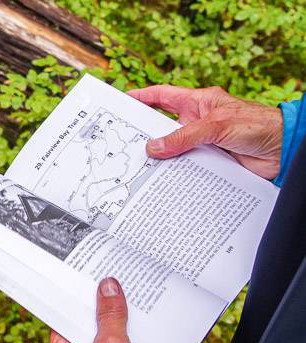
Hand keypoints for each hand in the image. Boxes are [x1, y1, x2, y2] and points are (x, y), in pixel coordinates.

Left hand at [46, 278, 148, 342]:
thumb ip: (109, 316)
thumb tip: (107, 287)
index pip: (62, 326)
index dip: (74, 306)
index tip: (84, 285)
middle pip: (83, 334)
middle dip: (99, 315)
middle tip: (109, 289)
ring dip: (116, 328)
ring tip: (127, 304)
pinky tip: (139, 328)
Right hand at [127, 85, 282, 178]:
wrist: (283, 150)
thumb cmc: (258, 125)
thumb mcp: (216, 126)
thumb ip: (184, 137)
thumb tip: (154, 148)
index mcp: (198, 103)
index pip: (163, 97)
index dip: (141, 97)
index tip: (122, 101)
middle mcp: (197, 122)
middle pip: (162, 127)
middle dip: (144, 134)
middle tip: (122, 142)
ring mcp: (202, 143)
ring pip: (172, 151)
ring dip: (159, 159)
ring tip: (137, 168)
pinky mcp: (208, 162)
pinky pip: (185, 168)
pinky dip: (174, 175)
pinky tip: (161, 183)